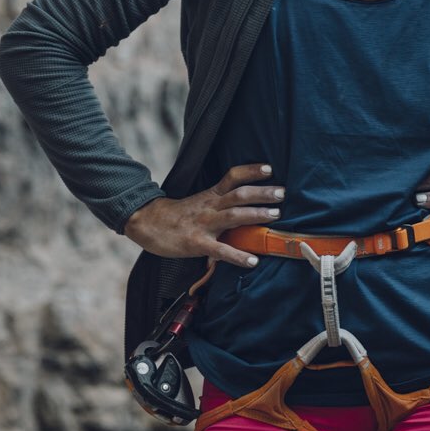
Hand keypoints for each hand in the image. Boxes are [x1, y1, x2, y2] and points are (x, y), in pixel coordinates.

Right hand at [124, 163, 281, 267]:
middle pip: (239, 195)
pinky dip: (238, 255)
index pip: (232, 177)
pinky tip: (252, 261)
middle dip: (262, 193)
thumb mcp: (198, 202)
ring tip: (275, 215)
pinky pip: (221, 250)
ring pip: (234, 215)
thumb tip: (243, 204)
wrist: (146, 223)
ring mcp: (204, 224)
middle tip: (282, 193)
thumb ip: (218, 202)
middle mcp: (210, 206)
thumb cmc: (175, 215)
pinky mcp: (197, 243)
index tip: (270, 169)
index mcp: (210, 195)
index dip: (251, 171)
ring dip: (256, 214)